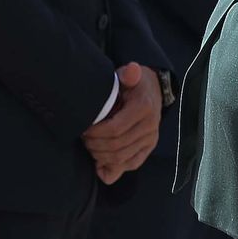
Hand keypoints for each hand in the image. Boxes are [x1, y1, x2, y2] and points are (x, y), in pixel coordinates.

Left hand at [81, 63, 162, 183]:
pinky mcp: (149, 148)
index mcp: (144, 108)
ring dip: (101, 156)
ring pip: (122, 158)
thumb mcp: (130, 75)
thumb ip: (129, 74)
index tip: (84, 128)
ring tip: (90, 145)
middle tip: (83, 137)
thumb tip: (131, 69)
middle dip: (95, 145)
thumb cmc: (134, 84)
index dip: (95, 133)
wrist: (154, 91)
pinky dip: (113, 168)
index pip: (115, 129)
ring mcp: (151, 139)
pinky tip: (99, 164)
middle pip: (117, 146)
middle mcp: (150, 126)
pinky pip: (131, 165)